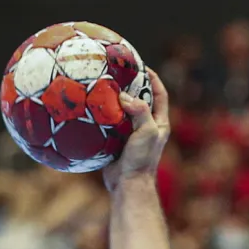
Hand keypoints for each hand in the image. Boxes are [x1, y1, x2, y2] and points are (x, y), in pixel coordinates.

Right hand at [103, 69, 170, 190]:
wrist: (127, 183)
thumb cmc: (141, 159)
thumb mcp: (146, 132)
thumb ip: (140, 112)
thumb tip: (123, 95)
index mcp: (158, 122)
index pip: (159, 94)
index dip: (153, 78)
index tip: (140, 65)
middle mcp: (146, 125)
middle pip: (139, 98)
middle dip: (129, 84)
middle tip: (115, 70)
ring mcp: (130, 132)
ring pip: (122, 109)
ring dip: (112, 97)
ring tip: (99, 82)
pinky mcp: (116, 139)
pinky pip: (108, 121)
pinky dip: (100, 112)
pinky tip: (88, 104)